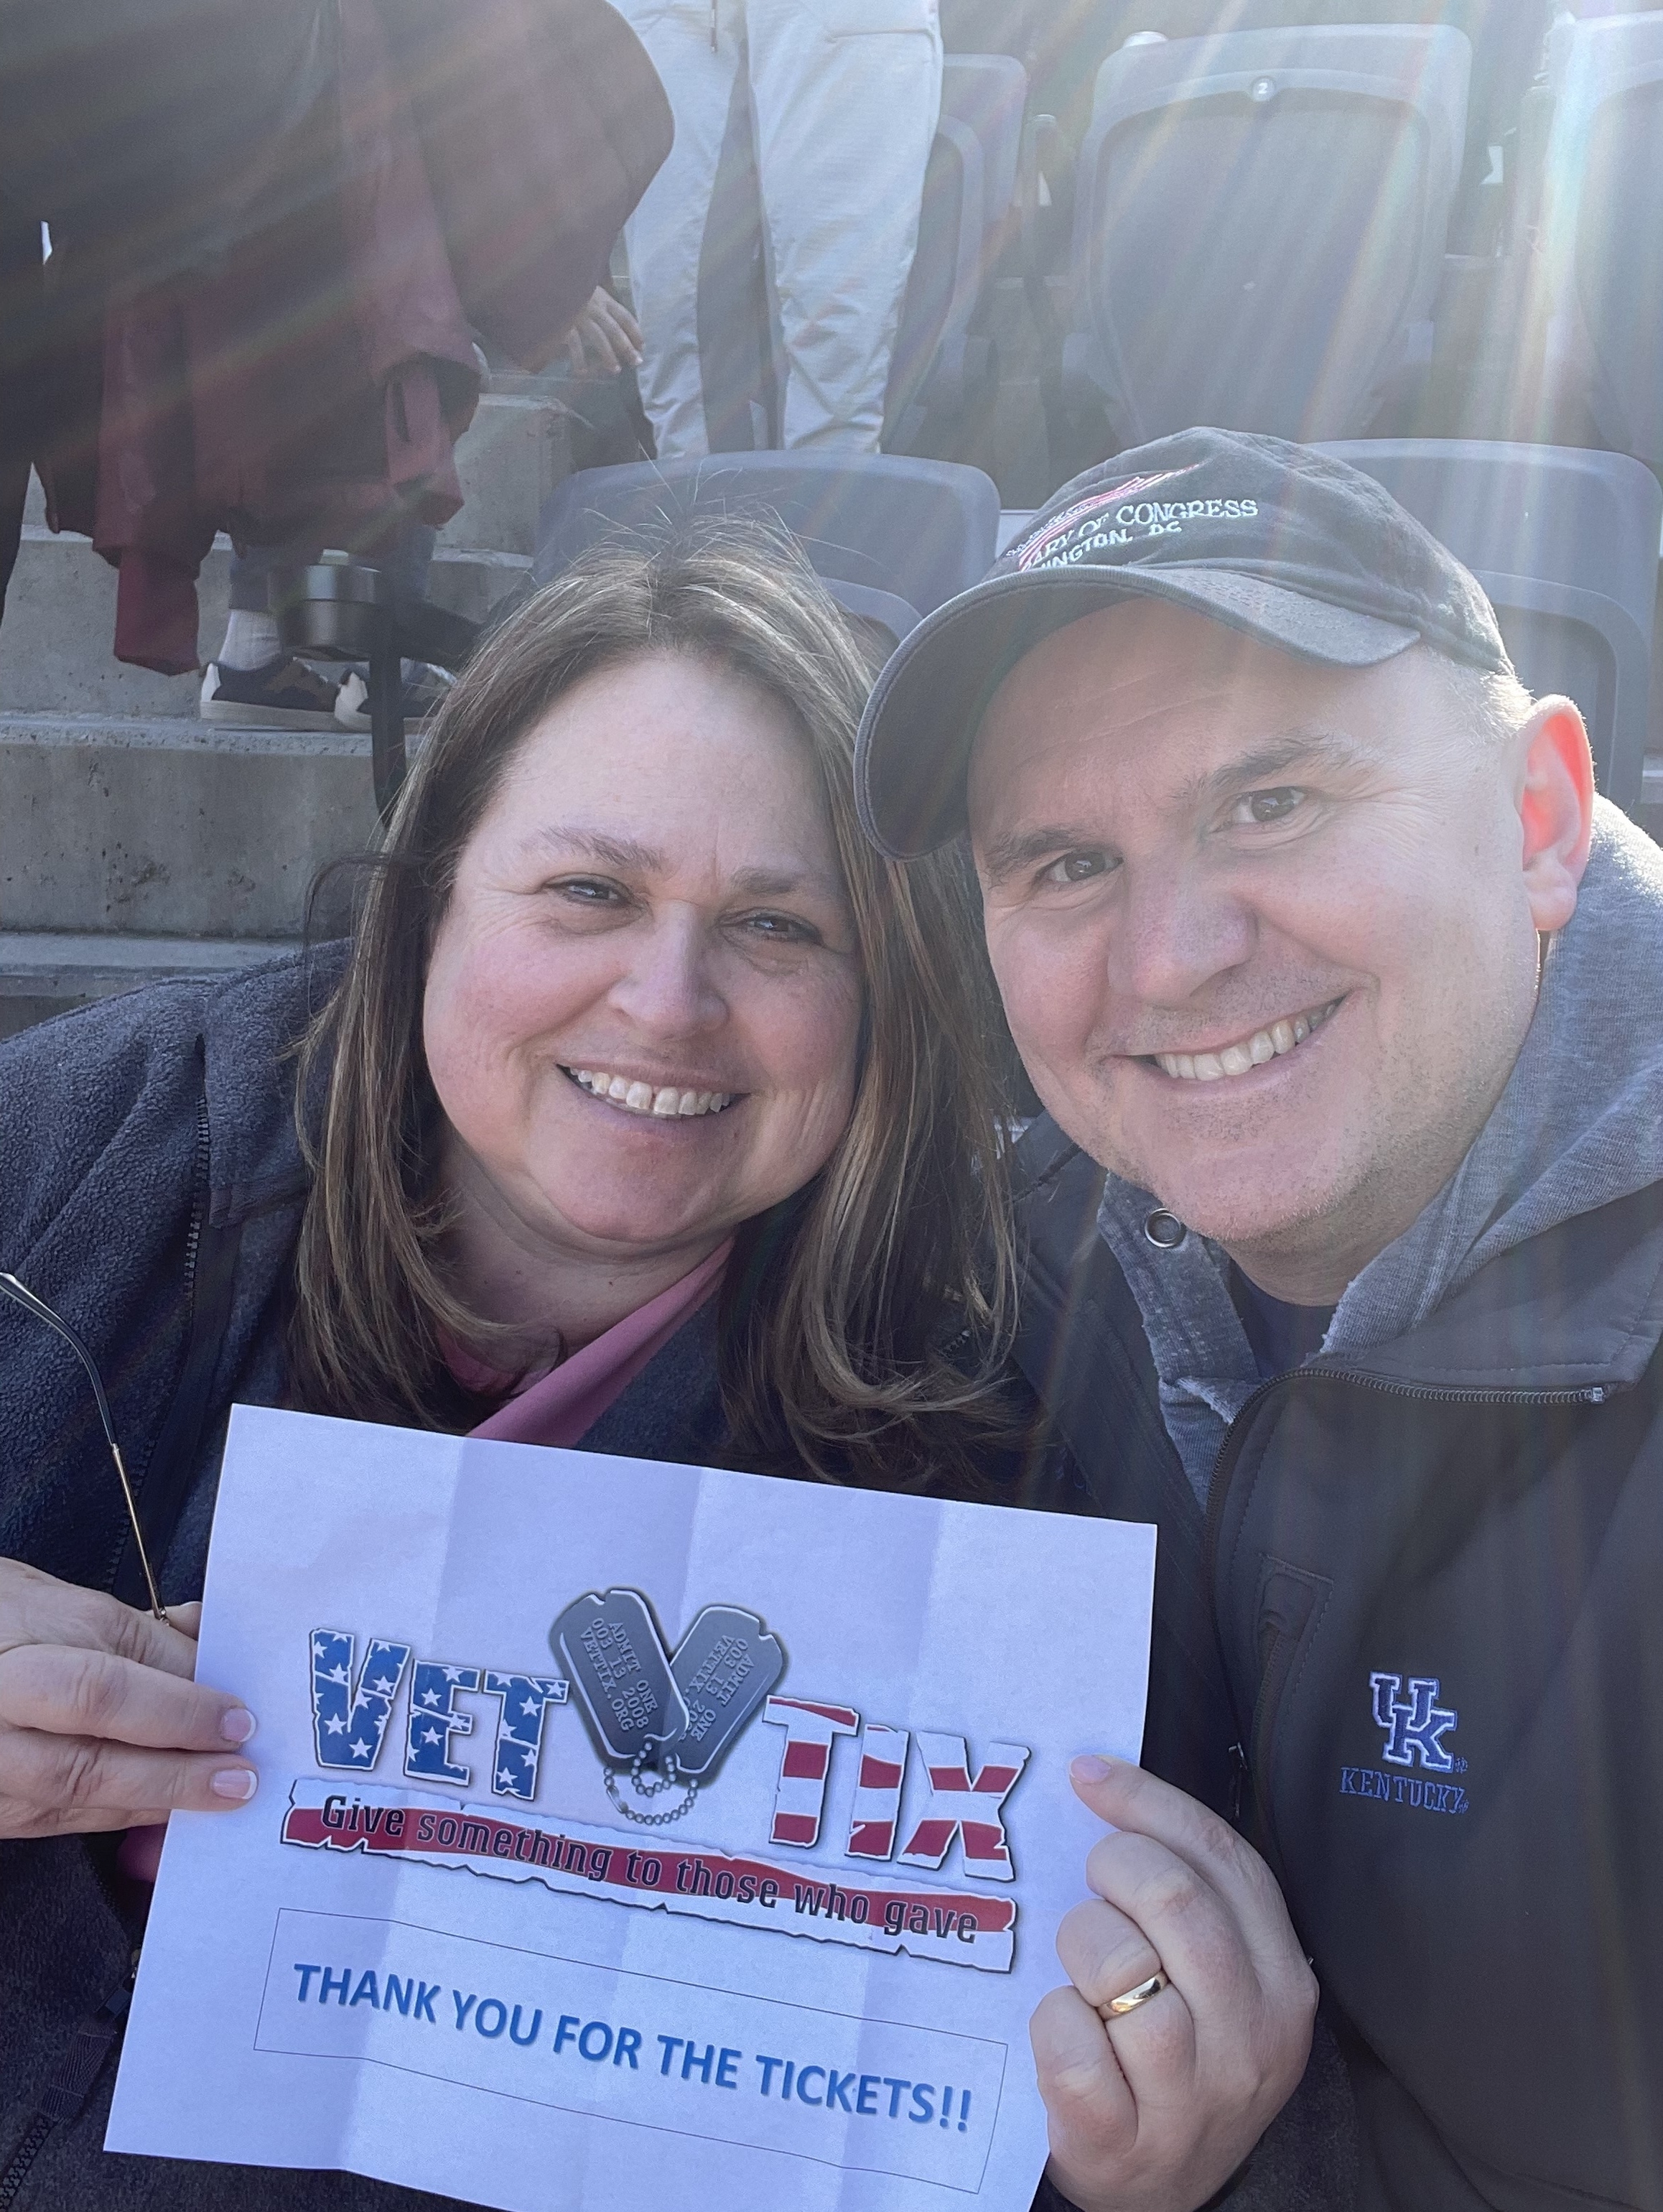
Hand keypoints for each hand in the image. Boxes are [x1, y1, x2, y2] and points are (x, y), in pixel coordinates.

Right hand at [0, 1558, 257, 1837]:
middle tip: (240, 1773)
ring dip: (158, 1795)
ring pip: (77, 1795)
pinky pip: (62, 1819)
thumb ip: (141, 1637)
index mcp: (15, 1652)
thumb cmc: (5, 1621)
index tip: (239, 1717)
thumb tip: (212, 1662)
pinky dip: (124, 1811)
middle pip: (89, 1755)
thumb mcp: (67, 1606)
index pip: (104, 1687)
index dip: (179, 1705)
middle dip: (176, 1763)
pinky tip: (168, 1805)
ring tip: (218, 1792)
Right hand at [565, 287, 643, 376]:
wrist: (546, 279)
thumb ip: (598, 303)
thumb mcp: (587, 288)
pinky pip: (575, 344)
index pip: (624, 315)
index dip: (634, 331)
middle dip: (627, 347)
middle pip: (615, 329)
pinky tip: (582, 372)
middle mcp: (594, 306)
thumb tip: (610, 323)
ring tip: (615, 370)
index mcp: (602, 297)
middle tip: (637, 362)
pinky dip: (579, 359)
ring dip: (608, 355)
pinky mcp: (565, 323)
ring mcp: (580, 315)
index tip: (642, 346)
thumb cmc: (566, 285)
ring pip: (599, 337)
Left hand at [1030, 1755, 1315, 2211]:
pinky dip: (1051, 2024)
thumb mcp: (1211, 1977)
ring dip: (1079, 1951)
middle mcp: (1252, 2037)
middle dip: (1111, 1872)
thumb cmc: (1173, 2057)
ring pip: (1119, 1967)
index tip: (1088, 1775)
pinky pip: (1069, 2046)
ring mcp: (1193, 2097)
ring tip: (1083, 1977)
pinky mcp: (1124, 2142)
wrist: (1156, 2193)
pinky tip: (1065, 2029)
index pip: (1221, 1857)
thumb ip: (1185, 1894)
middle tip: (1091, 1890)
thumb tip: (1100, 1776)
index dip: (1148, 1802)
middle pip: (1174, 1898)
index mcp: (1281, 1979)